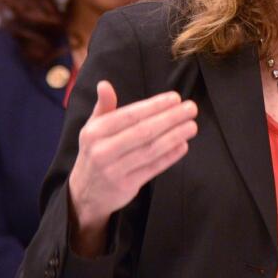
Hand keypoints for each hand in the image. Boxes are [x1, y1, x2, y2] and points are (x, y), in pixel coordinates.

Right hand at [67, 81, 197, 254]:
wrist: (85, 193)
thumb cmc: (95, 152)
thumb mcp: (92, 128)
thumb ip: (103, 106)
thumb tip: (104, 84)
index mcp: (95, 132)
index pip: (130, 115)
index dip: (154, 106)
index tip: (175, 98)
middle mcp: (102, 150)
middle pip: (143, 132)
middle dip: (170, 118)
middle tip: (191, 108)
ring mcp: (114, 170)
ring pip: (151, 150)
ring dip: (175, 136)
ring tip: (192, 125)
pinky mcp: (126, 186)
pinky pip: (153, 168)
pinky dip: (169, 157)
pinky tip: (183, 145)